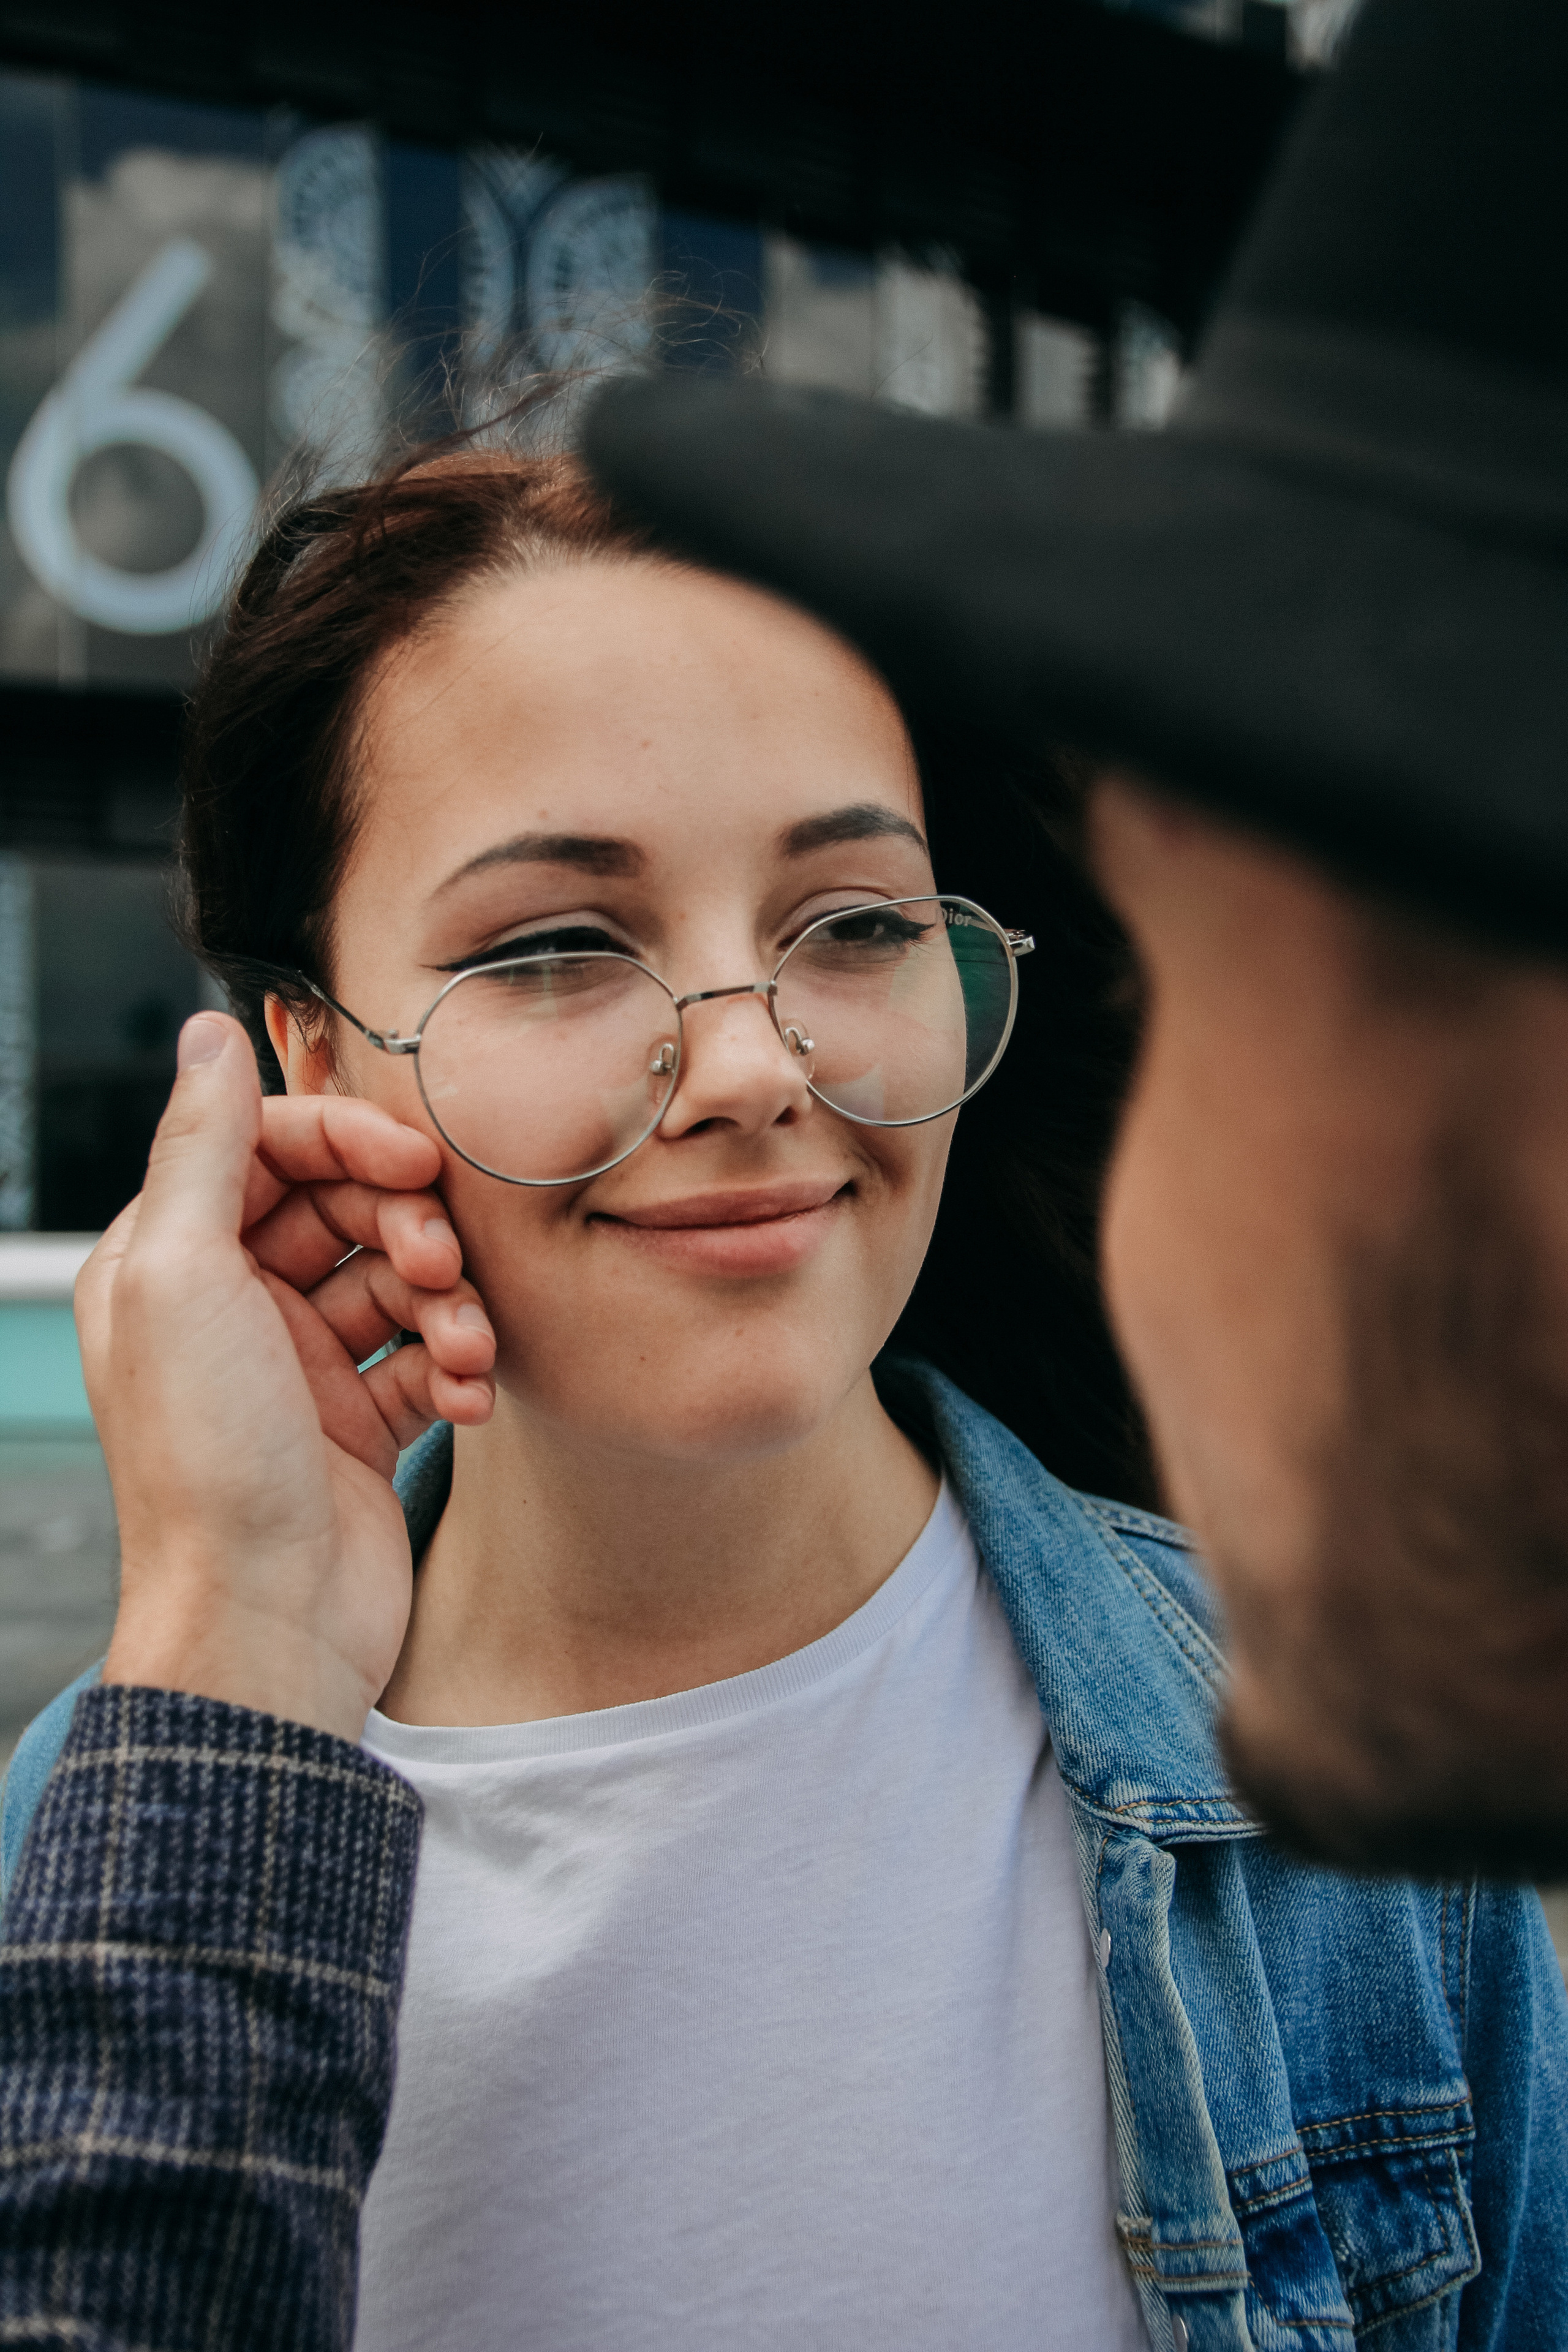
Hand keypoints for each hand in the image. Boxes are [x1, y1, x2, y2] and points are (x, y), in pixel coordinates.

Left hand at [80, 1011, 495, 1741]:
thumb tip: (208, 1035)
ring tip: (457, 1348)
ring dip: (444, 1304)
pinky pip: (428, 1356)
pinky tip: (466, 1397)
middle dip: (407, 1229)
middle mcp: (234, 1307)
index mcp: (174, 1264)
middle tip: (434, 1265)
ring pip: (399, 1281)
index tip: (412, 1162)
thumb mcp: (183, 1279)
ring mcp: (301, 1366)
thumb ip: (203, 1148)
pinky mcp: (362, 1422)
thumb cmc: (209, 1469)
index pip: (272, 1150)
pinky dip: (457, 1366)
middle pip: (346, 1209)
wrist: (266, 1626)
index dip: (347, 1142)